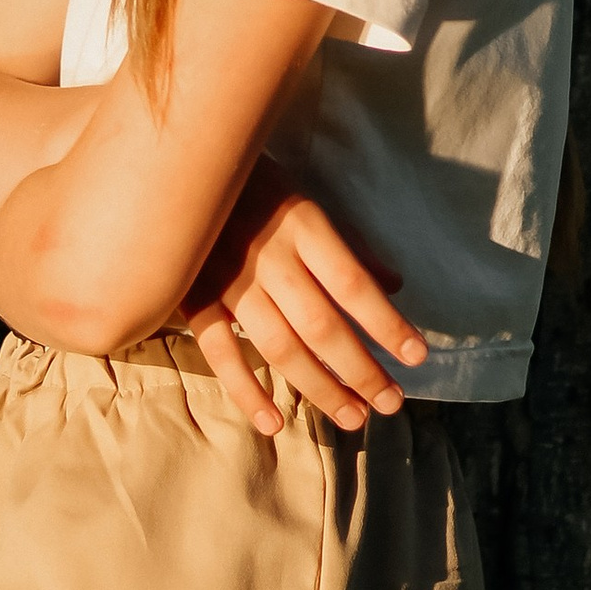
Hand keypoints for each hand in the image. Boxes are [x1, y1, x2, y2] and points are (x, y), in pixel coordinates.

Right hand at [183, 167, 429, 438]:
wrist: (173, 166)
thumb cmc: (252, 183)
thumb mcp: (304, 200)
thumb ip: (347, 245)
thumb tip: (394, 284)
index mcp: (302, 224)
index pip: (353, 285)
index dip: (387, 324)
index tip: (417, 357)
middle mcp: (268, 256)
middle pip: (322, 326)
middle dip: (361, 370)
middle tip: (391, 402)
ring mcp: (229, 281)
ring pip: (279, 348)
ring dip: (320, 388)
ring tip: (354, 417)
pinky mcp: (195, 298)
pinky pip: (220, 353)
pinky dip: (246, 392)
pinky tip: (274, 423)